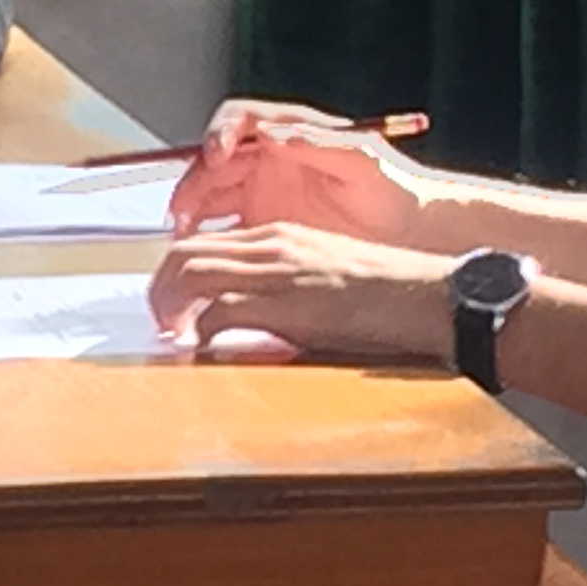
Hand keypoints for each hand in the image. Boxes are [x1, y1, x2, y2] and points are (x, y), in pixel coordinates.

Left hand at [148, 222, 457, 361]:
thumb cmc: (385, 294)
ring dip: (170, 307)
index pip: (206, 243)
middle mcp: (272, 244)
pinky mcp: (286, 301)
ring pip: (192, 273)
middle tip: (159, 322)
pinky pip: (220, 310)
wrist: (426, 295)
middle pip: (185, 253)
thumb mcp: (325, 275)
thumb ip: (284, 286)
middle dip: (160, 289)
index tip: (173, 305)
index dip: (177, 275)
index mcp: (281, 235)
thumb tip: (250, 317)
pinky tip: (203, 350)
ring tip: (171, 336)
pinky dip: (201, 332)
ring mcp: (277, 270)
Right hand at [166, 99, 432, 244]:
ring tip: (184, 234)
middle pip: (213, 162)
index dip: (219, 134)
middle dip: (194, 181)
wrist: (408, 230)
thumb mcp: (361, 159)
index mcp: (286, 133)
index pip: (238, 121)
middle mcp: (267, 159)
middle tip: (185, 209)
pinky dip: (206, 240)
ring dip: (192, 211)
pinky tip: (201, 255)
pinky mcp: (261, 226)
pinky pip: (223, 229)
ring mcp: (261, 193)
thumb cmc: (391, 187)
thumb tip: (276, 133)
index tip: (216, 155)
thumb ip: (319, 143)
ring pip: (211, 195)